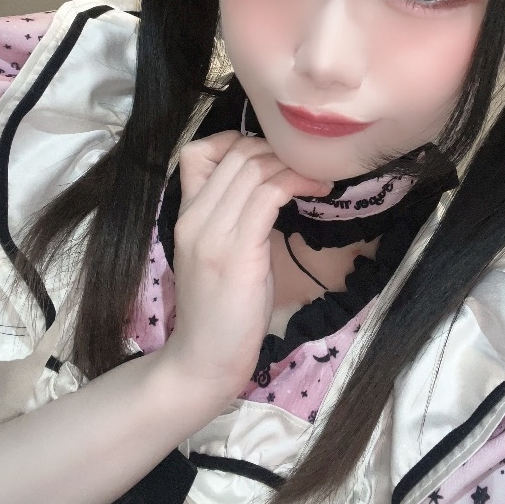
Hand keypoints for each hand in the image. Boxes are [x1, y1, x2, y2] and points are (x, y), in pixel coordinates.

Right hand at [165, 131, 331, 400]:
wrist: (203, 362)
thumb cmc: (220, 313)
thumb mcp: (221, 254)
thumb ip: (234, 219)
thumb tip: (271, 187)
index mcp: (186, 216)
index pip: (196, 152)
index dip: (234, 142)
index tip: (268, 159)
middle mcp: (194, 218)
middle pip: (235, 153)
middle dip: (277, 150)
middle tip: (304, 169)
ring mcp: (213, 234)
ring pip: (254, 168)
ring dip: (294, 165)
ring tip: (317, 178)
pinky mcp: (237, 251)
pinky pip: (270, 194)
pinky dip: (298, 182)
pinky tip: (318, 191)